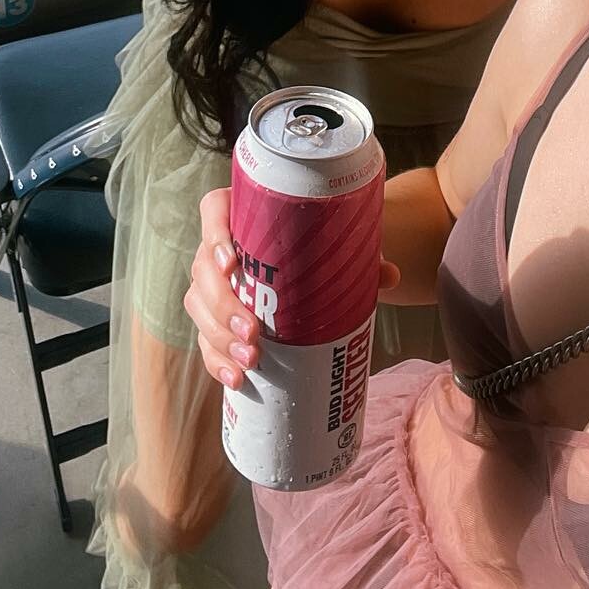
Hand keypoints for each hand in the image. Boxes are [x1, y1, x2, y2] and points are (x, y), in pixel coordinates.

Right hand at [185, 187, 399, 390]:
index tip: (233, 263)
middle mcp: (220, 246)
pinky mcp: (216, 318)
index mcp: (244, 214)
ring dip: (220, 337)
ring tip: (252, 361)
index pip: (213, 209)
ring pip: (198, 306)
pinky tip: (237, 379)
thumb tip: (390, 275)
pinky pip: (205, 339)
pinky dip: (218, 360)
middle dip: (223, 305)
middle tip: (253, 331)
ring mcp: (213, 284)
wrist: (316, 267)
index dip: (214, 233)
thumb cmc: (322, 246)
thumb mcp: (339, 246)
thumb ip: (361, 256)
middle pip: (203, 269)